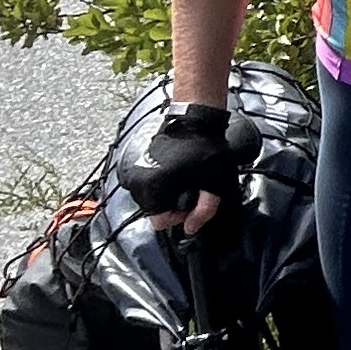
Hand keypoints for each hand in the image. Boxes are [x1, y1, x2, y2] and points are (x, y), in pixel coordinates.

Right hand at [117, 103, 244, 230]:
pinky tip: (176, 170)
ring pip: (150, 198)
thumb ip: (204, 212)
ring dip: (166, 193)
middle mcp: (138, 180)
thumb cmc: (205, 149)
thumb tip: (190, 229)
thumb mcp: (215, 185)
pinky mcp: (137, 162)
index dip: (178, 215)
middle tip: (190, 187)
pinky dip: (161, 182)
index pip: (159, 221)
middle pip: (154, 210)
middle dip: (172, 204)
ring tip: (183, 177)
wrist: (195, 120)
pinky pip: (148, 184)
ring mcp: (135, 170)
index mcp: (152, 186)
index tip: (190, 199)